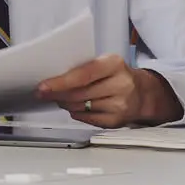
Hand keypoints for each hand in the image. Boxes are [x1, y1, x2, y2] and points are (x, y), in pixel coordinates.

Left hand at [36, 54, 180, 127]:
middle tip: (44, 92)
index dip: (60, 83)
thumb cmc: (116, 75)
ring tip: (61, 98)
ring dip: (65, 104)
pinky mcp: (117, 121)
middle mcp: (120, 84)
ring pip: (80, 107)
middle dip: (57, 94)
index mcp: (114, 64)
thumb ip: (82, 68)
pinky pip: (87, 119)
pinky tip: (76, 107)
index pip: (82, 75)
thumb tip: (52, 79)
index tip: (42, 87)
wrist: (142, 92)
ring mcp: (120, 105)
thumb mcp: (104, 63)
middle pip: (79, 94)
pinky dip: (77, 113)